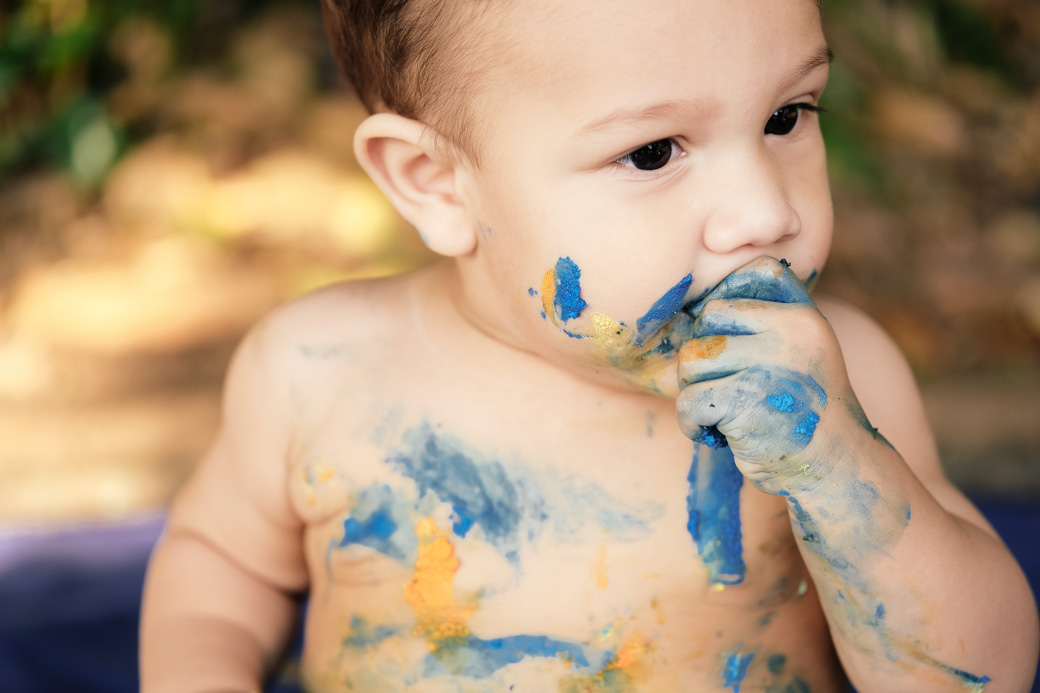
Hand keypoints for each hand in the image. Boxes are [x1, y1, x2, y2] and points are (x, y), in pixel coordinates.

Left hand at [675, 256, 863, 493]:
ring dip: (695, 391)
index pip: (750, 274)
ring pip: (691, 360)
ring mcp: (771, 363)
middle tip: (724, 389)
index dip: (729, 307)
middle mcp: (791, 330)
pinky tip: (715, 434)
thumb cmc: (800, 409)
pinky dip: (692, 423)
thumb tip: (688, 309)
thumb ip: (760, 321)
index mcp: (803, 313)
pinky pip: (689, 400)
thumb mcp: (797, 351)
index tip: (734, 347)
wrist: (836, 468)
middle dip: (704, 358)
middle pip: (707, 321)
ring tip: (723, 412)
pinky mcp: (746, 399)